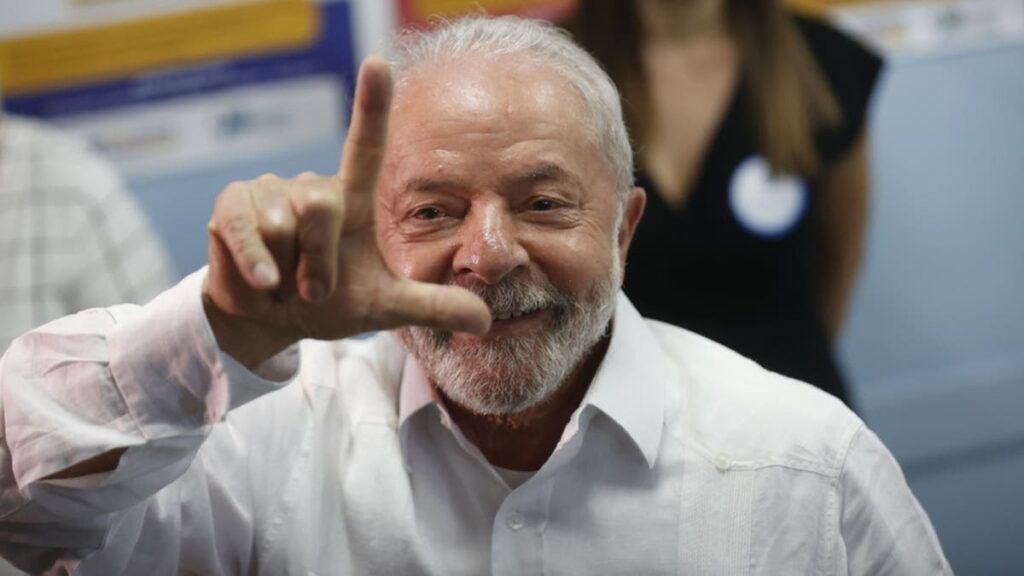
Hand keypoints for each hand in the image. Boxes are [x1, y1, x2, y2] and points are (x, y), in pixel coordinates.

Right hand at [203, 56, 490, 367]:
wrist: (269, 323)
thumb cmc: (328, 305)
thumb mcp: (384, 309)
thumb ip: (432, 307)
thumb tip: (484, 320)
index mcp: (353, 200)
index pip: (366, 146)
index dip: (371, 106)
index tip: (378, 63)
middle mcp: (313, 187)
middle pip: (321, 208)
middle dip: (319, 263)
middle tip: (315, 290)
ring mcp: (270, 191)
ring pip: (284, 225)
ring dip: (289, 270)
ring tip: (285, 281)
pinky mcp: (233, 206)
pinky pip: (247, 231)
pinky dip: (257, 265)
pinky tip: (264, 284)